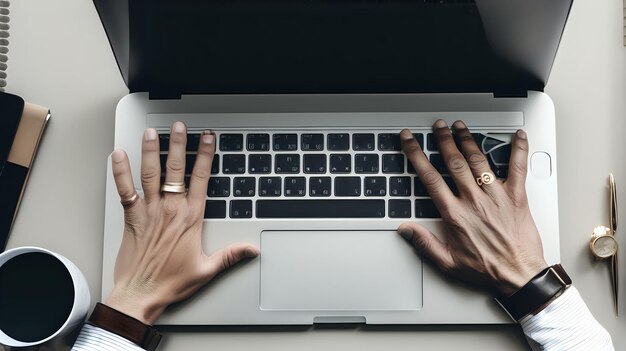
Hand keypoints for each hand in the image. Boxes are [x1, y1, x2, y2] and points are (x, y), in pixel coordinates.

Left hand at [106, 122, 258, 323]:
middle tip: (181, 125)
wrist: (141, 294)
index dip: (205, 156)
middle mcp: (170, 210)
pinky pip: (125, 190)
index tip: (207, 138)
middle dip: (179, 144)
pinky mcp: (131, 218)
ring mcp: (149, 211)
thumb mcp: (207, 269)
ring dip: (151, 151)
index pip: (201, 179)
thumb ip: (231, 255)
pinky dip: (120, 172)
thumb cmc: (171, 282)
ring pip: (150, 174)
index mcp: (191, 218)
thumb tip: (252, 249)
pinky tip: (118, 156)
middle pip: (176, 170)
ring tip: (152, 132)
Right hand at [398, 120, 546, 295]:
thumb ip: (424, 243)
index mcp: (455, 214)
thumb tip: (405, 229)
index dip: (417, 155)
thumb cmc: (487, 269)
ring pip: (479, 161)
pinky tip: (518, 135)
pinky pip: (518, 168)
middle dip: (443, 140)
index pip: (430, 178)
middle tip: (437, 126)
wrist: (519, 275)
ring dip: (468, 140)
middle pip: (454, 162)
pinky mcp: (517, 197)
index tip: (410, 141)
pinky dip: (519, 149)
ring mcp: (496, 196)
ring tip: (460, 126)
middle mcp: (474, 201)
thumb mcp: (448, 262)